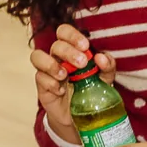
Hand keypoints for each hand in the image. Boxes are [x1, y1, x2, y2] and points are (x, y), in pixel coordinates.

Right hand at [31, 24, 111, 144]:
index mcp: (72, 50)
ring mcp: (47, 71)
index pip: (64, 32)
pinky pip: (39, 78)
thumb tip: (101, 58)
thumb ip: (108, 67)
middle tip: (82, 63)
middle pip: (56, 45)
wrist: (79, 115)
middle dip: (68, 52)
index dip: (72, 35)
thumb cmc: (91, 91)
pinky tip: (61, 91)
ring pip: (37, 56)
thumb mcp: (105, 79)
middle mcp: (58, 58)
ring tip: (65, 75)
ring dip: (51, 64)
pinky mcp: (42, 86)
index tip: (85, 45)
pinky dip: (50, 83)